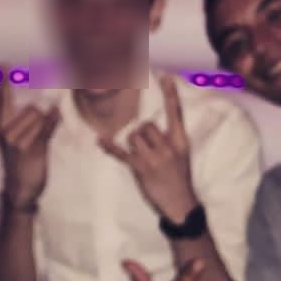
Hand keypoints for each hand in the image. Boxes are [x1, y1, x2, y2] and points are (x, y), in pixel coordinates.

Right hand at [0, 66, 59, 207]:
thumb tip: (52, 106)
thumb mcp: (21, 144)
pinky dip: (53, 119)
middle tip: (35, 138)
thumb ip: (35, 124)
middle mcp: (8, 133)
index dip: (4, 82)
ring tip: (37, 144)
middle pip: (31, 109)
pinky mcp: (32, 148)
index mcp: (2, 129)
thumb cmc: (21, 166)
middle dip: (40, 117)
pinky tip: (55, 114)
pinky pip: (47, 127)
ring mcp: (19, 140)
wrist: (20, 191)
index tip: (3, 64)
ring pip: (40, 117)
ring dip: (46, 124)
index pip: (3, 101)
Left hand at [100, 74, 197, 222]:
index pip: (175, 113)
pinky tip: (100, 140)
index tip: (165, 76)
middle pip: (145, 125)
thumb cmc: (179, 177)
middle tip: (146, 148)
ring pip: (133, 136)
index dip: (170, 94)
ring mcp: (154, 158)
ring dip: (132, 144)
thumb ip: (168, 139)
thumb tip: (149, 127)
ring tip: (140, 157)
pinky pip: (121, 153)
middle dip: (141, 133)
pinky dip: (109, 147)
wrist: (180, 204)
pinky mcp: (140, 169)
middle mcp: (167, 147)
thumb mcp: (181, 155)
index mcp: (180, 141)